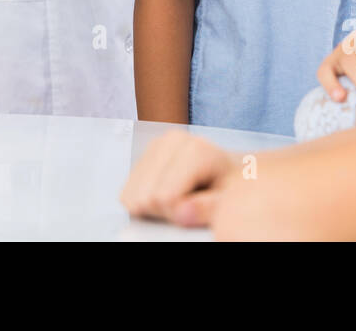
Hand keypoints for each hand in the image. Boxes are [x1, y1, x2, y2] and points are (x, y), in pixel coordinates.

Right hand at [120, 130, 234, 226]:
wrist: (227, 170)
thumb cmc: (229, 185)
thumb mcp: (229, 200)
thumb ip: (208, 208)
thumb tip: (181, 213)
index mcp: (195, 149)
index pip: (164, 198)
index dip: (178, 214)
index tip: (196, 209)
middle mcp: (171, 141)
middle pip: (146, 198)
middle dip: (164, 211)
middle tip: (187, 205)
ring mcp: (154, 146)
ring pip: (131, 197)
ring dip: (151, 207)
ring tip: (177, 200)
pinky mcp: (142, 156)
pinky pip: (126, 194)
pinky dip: (142, 202)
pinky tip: (164, 195)